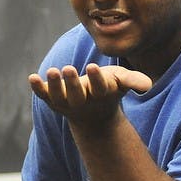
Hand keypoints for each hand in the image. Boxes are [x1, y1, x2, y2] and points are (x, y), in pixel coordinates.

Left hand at [29, 63, 151, 126]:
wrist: (92, 113)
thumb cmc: (108, 89)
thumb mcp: (121, 83)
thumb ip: (133, 81)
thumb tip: (148, 85)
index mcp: (101, 95)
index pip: (100, 88)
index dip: (97, 78)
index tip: (94, 66)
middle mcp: (82, 101)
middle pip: (76, 94)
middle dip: (72, 82)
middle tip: (68, 68)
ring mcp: (65, 102)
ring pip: (59, 96)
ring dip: (54, 85)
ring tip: (52, 70)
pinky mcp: (52, 100)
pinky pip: (43, 95)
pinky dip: (38, 88)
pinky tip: (32, 78)